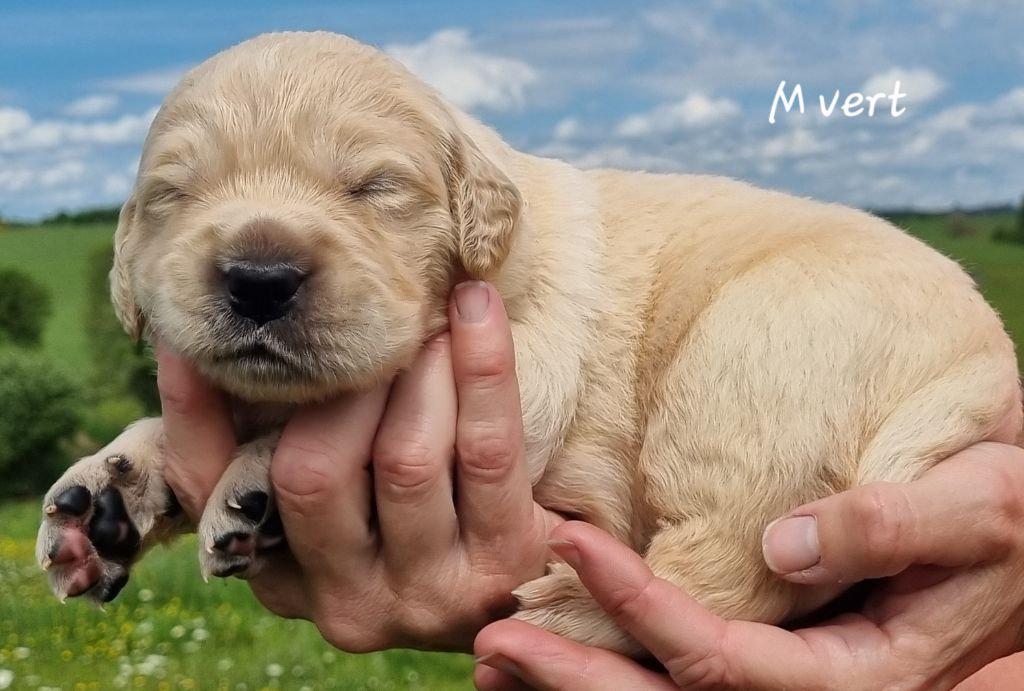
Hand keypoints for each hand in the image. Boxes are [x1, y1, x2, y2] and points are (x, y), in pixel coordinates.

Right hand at [157, 281, 562, 650]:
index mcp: (287, 578)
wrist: (532, 574)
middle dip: (344, 380)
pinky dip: (481, 365)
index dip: (191, 413)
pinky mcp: (501, 566)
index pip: (213, 495)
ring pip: (405, 455)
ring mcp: (424, 594)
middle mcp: (344, 600)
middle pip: (312, 471)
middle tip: (372, 321)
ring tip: (432, 322)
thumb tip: (224, 349)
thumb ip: (290, 445)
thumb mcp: (347, 494)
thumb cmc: (429, 510)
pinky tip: (476, 309)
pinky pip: (487, 447)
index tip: (186, 337)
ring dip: (420, 367)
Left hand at [474, 442, 1023, 689]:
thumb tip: (785, 542)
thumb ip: (896, 526)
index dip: (640, 606)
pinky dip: (612, 673)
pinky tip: (551, 664)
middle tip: (491, 642)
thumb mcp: (980, 510)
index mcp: (859, 673)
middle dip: (578, 678)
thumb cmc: (1007, 520)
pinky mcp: (779, 660)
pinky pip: (684, 681)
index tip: (571, 544)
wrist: (1022, 542)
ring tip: (492, 662)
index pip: (725, 660)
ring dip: (578, 688)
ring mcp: (793, 682)